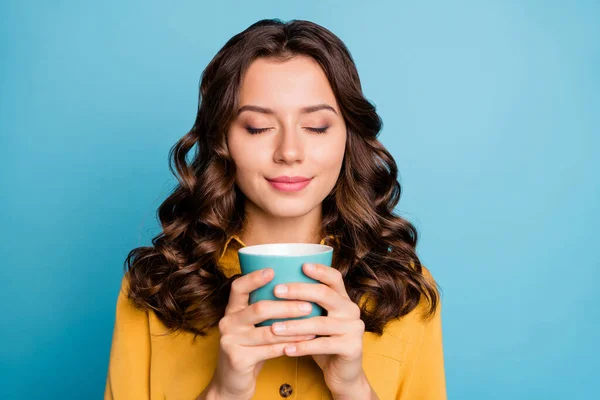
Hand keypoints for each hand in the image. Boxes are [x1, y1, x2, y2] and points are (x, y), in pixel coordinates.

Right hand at [209, 268, 317, 398]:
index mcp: (231, 310)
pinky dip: (289, 345)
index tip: (273, 271)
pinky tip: (305, 342)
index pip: (238, 288)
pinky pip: (269, 350)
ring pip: (268, 331)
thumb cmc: (249, 348)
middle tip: (309, 305)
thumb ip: (262, 309)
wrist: (231, 382)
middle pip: (259, 308)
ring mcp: (231, 342)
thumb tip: (295, 288)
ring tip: (313, 324)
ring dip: (293, 327)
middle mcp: (228, 323)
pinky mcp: (238, 360)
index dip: (254, 278)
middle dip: (286, 306)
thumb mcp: (250, 326)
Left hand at [269, 263, 372, 397]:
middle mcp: (351, 310)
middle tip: (276, 291)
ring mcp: (354, 328)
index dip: (319, 270)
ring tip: (273, 328)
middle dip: (298, 291)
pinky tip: (286, 349)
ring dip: (294, 325)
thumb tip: (274, 288)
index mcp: (343, 299)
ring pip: (320, 322)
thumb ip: (306, 305)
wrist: (343, 374)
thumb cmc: (323, 342)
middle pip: (325, 294)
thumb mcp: (317, 320)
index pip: (334, 278)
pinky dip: (302, 347)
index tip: (300, 265)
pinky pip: (323, 345)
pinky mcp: (352, 348)